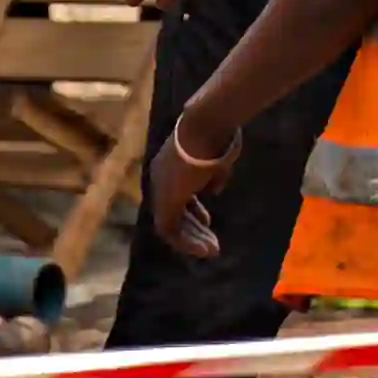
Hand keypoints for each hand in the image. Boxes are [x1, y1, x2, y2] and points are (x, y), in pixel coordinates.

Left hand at [144, 116, 237, 259]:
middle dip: (194, 229)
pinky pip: (169, 230)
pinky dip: (186, 242)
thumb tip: (212, 191)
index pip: (178, 194)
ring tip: (212, 250)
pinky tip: (203, 249)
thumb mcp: (217, 160)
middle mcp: (160, 178)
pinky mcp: (164, 201)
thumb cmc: (216, 138)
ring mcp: (161, 190)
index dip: (193, 210)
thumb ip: (213, 178)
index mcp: (171, 165)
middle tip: (212, 245)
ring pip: (171, 223)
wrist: (207, 126)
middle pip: (175, 211)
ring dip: (192, 239)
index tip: (207, 221)